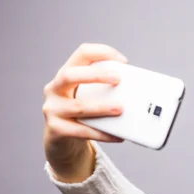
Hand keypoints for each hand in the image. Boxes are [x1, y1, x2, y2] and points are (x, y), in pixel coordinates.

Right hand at [42, 42, 127, 171]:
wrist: (61, 140)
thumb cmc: (82, 114)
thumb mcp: (90, 97)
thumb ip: (106, 90)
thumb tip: (140, 94)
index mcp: (66, 75)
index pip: (81, 54)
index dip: (101, 53)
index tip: (123, 62)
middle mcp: (54, 89)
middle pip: (70, 75)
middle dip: (95, 76)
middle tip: (118, 79)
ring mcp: (53, 110)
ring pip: (77, 106)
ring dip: (101, 107)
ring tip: (121, 109)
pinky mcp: (56, 130)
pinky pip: (81, 131)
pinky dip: (101, 133)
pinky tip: (117, 136)